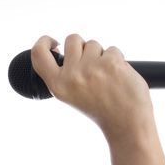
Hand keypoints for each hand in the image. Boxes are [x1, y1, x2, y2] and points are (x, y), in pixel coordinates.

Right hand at [31, 34, 164, 164]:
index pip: (38, 54)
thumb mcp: (71, 95)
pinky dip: (118, 60)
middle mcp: (71, 76)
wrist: (126, 124)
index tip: (54, 42)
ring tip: (106, 76)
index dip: (44, 42)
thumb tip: (66, 48)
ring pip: (93, 43)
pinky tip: (118, 77)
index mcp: (57, 85)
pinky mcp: (111, 63)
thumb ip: (65, 74)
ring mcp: (90, 68)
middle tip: (91, 65)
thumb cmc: (101, 109)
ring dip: (101, 55)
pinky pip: (112, 49)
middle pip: (72, 40)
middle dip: (82, 46)